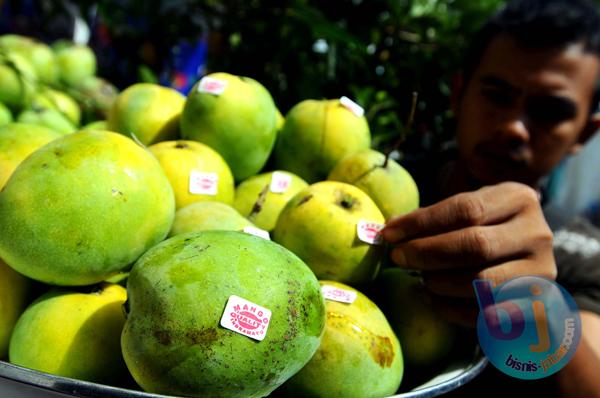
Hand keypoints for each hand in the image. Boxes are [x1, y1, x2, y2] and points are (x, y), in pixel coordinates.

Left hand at [382, 182, 556, 324]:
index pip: (465, 208)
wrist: (528, 271)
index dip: (422, 222)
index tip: (389, 233)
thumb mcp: (470, 214)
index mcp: (519, 200)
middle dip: (426, 253)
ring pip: (481, 282)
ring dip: (439, 282)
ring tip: (421, 279)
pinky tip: (434, 300)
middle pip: (475, 244)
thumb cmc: (487, 234)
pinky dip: (451, 309)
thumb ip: (435, 219)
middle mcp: (538, 234)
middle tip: (398, 258)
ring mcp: (543, 273)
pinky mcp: (538, 309)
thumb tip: (389, 231)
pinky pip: (487, 315)